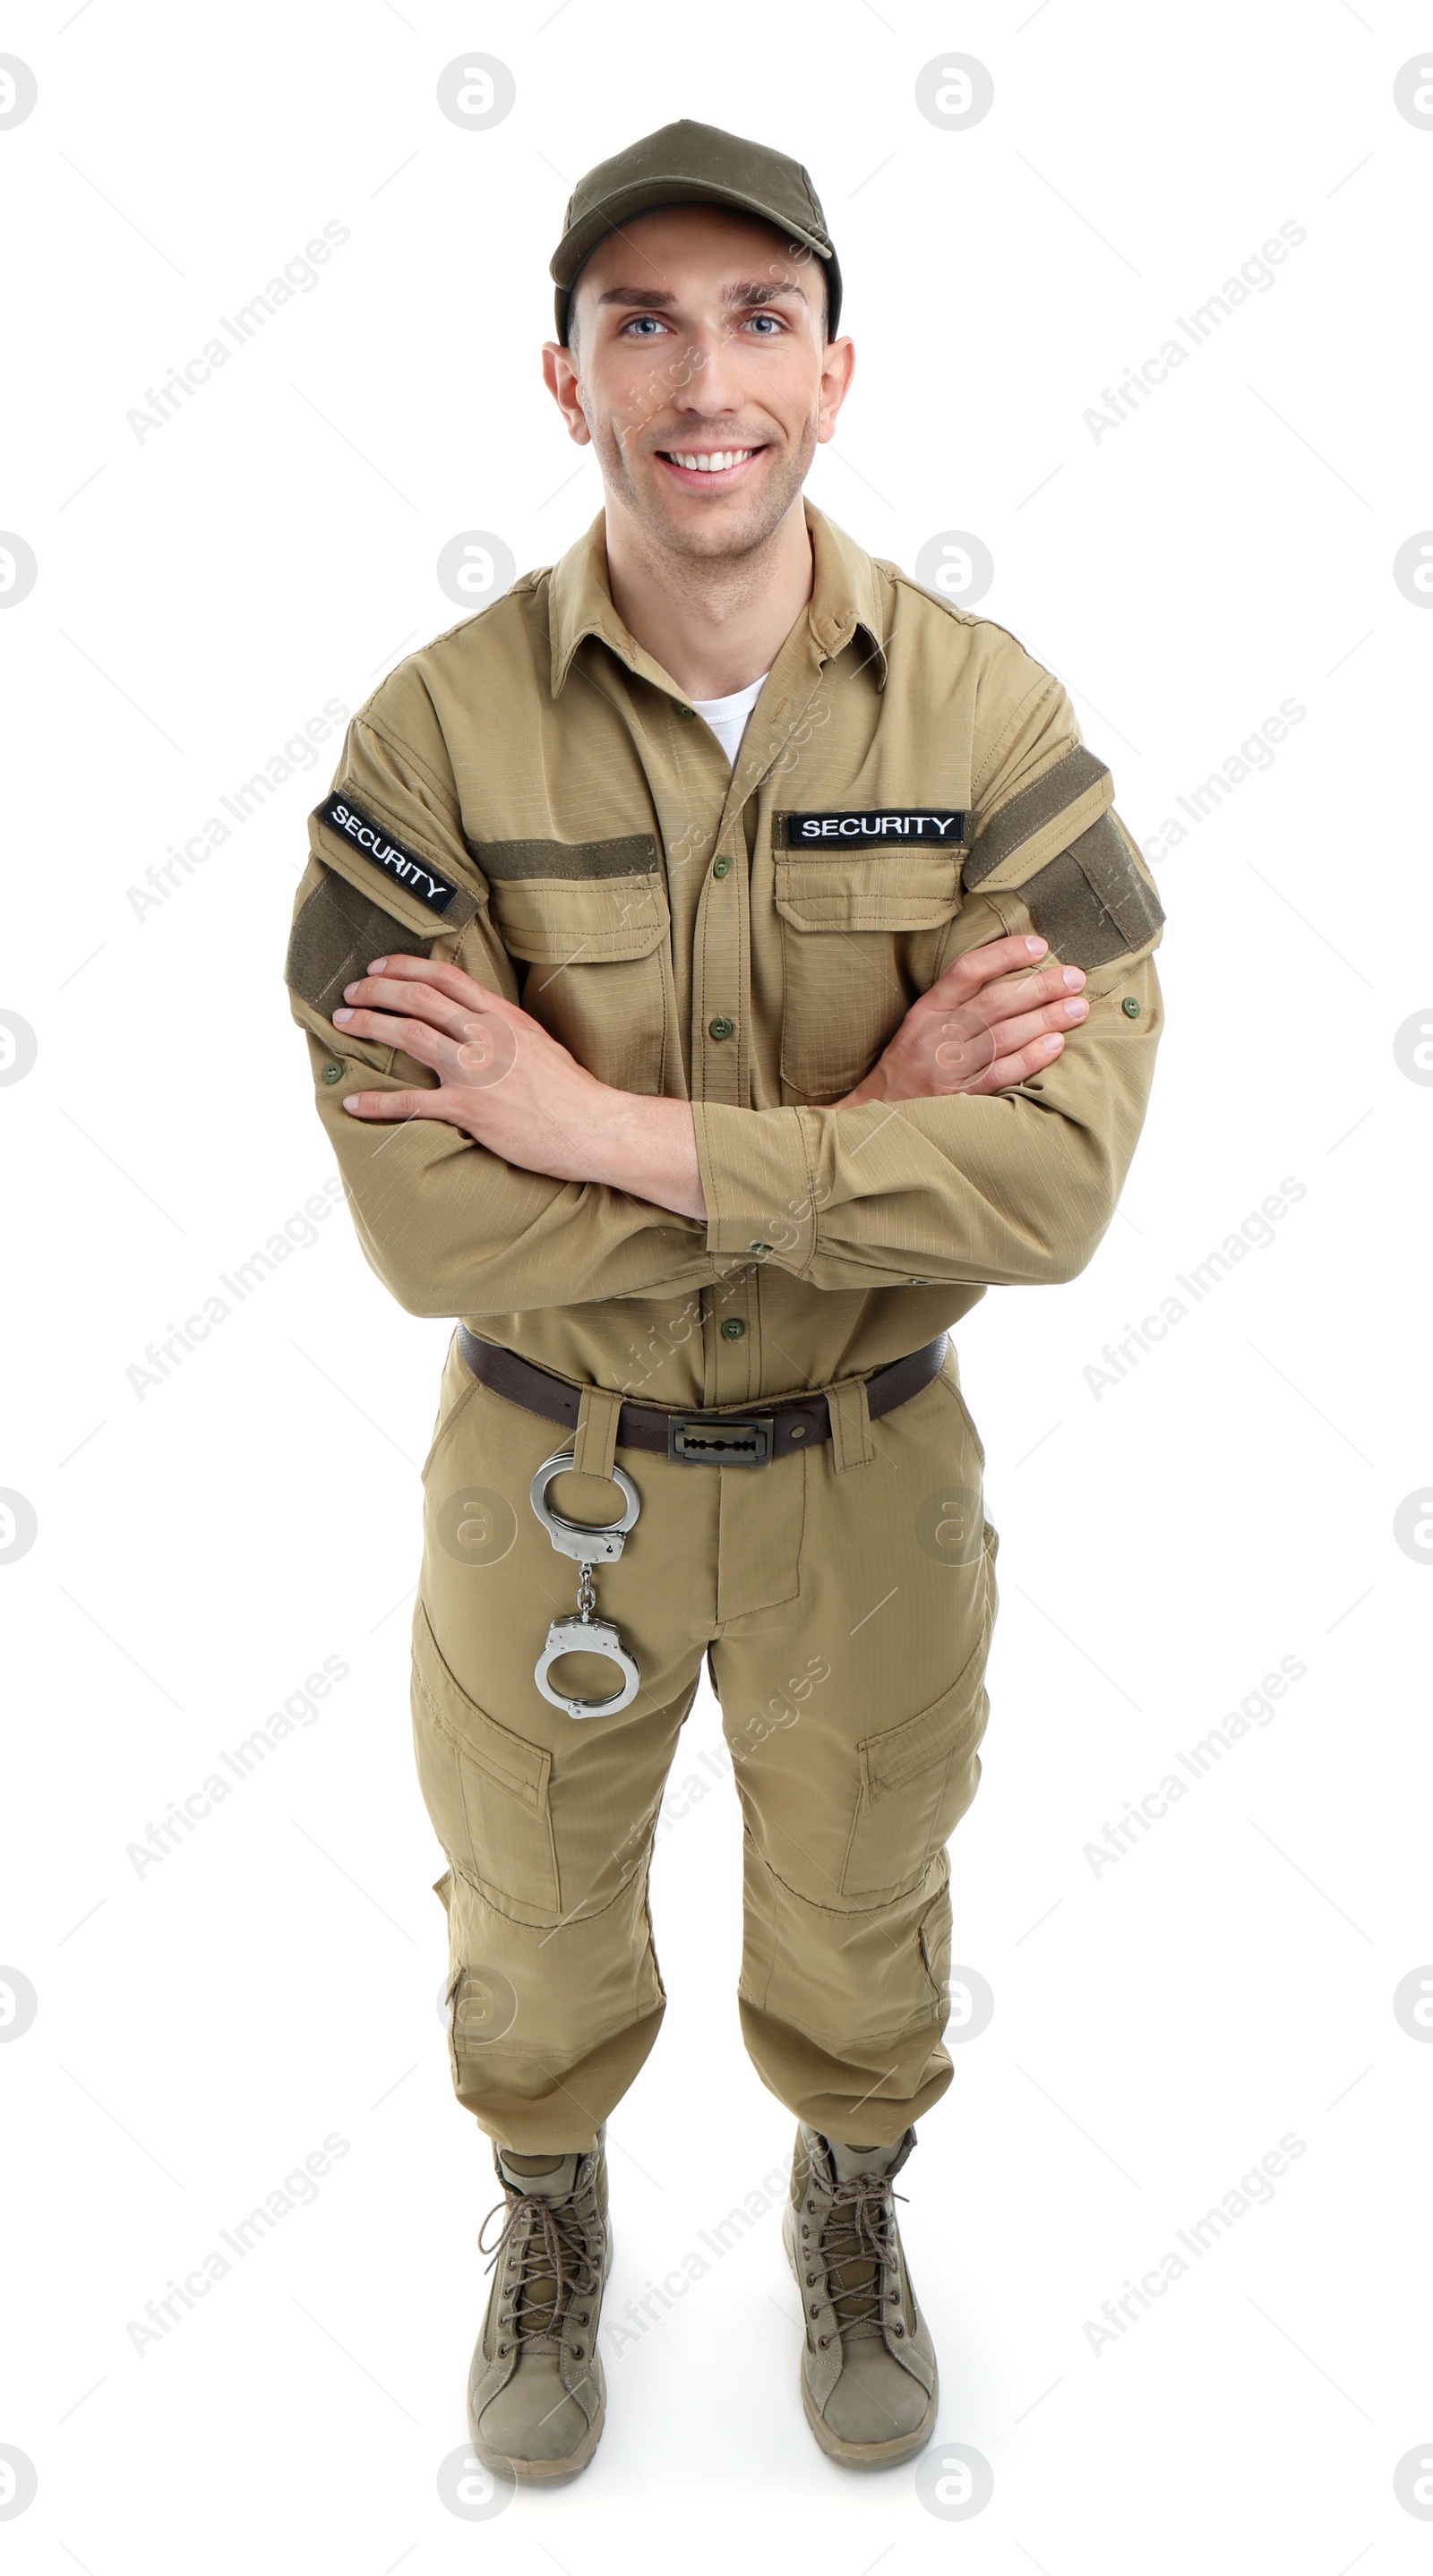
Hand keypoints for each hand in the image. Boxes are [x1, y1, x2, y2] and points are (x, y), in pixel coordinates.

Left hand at [331, 954, 705, 1216]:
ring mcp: (476, 1070)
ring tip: (344, 1023)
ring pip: (411, 1035)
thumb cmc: (569, 1089)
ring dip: (370, 1025)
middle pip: (419, 999)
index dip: (405, 967)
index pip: (445, 978)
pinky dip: (379, 1103)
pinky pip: (414, 1102)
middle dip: (377, 991)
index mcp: (501, 1016)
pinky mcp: (470, 1109)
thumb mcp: (538, 1041)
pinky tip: (353, 1103)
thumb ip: (503, 1026)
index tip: (378, 967)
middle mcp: (485, 1035)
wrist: (592, 1125)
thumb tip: (476, 1018)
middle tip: (350, 993)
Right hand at [835, 934, 1088, 1106]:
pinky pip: (1000, 1074)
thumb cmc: (910, 1063)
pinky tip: (1056, 1044)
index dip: (1004, 954)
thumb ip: (959, 1001)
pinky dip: (1030, 1058)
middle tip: (1075, 978)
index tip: (1039, 946)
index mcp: (927, 1009)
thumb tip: (1016, 974)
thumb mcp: (922, 1022)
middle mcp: (936, 1034)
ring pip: (1001, 1037)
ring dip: (1044, 1020)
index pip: (967, 971)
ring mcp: (947, 1067)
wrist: (880, 1114)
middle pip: (993, 1003)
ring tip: (1078, 1008)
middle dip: (1039, 987)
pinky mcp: (960, 1097)